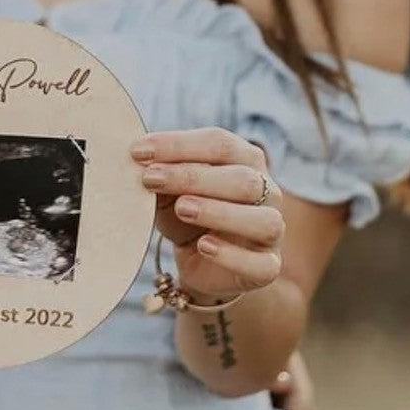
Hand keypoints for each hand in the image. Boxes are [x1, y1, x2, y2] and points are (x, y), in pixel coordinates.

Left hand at [131, 128, 284, 301]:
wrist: (201, 264)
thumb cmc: (187, 215)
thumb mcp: (169, 193)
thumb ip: (162, 176)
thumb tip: (141, 160)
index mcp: (245, 160)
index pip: (220, 143)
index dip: (178, 145)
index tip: (138, 151)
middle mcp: (267, 191)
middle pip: (243, 178)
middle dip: (193, 177)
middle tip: (151, 179)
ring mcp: (272, 230)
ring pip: (262, 219)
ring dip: (219, 212)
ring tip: (181, 209)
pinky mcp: (268, 266)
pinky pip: (260, 263)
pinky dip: (231, 255)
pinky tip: (203, 246)